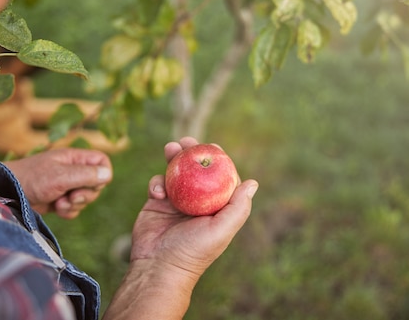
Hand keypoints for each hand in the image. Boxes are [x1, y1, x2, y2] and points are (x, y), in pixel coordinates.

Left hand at [4, 148, 111, 218]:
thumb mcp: (61, 176)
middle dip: (85, 195)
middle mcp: (73, 170)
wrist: (7, 193)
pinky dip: (67, 212)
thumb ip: (86, 175)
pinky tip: (55, 209)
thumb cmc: (32, 179)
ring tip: (58, 203)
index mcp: (74, 158)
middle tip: (70, 196)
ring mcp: (66, 185)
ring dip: (74, 205)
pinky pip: (74, 209)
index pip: (102, 162)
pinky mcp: (59, 199)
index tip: (91, 183)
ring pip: (85, 199)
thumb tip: (108, 174)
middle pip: (96, 185)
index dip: (102, 174)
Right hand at [103, 137, 257, 319]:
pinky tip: (157, 192)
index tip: (213, 146)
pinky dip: (156, 182)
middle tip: (188, 141)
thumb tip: (253, 182)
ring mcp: (175, 202)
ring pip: (175, 173)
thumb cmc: (193, 252)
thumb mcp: (221, 230)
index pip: (219, 178)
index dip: (217, 160)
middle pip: (195, 171)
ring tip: (170, 148)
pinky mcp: (155, 203)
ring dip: (173, 158)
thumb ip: (238, 208)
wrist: (157, 267)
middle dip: (191, 153)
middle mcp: (195, 203)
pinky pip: (157, 184)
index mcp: (214, 208)